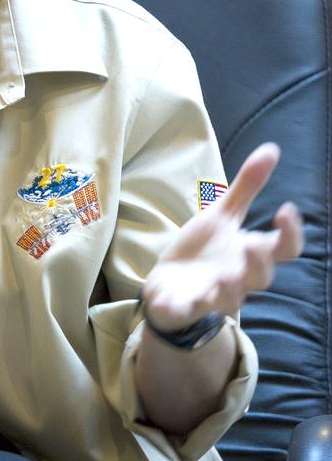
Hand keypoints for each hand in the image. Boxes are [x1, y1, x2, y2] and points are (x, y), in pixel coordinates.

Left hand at [140, 142, 302, 330]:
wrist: (168, 284)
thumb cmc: (204, 251)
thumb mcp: (223, 216)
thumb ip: (247, 188)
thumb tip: (272, 149)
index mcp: (250, 255)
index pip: (285, 250)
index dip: (291, 234)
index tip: (285, 210)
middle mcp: (238, 279)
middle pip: (261, 278)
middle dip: (259, 264)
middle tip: (253, 245)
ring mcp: (212, 296)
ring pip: (229, 300)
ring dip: (228, 290)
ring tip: (224, 278)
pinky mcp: (184, 307)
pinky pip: (186, 311)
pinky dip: (182, 308)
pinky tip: (175, 300)